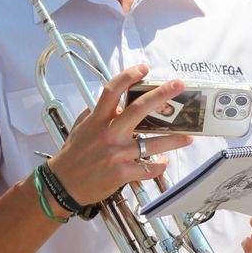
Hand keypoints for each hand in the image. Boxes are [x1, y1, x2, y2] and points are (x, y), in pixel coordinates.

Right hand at [45, 65, 192, 206]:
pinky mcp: (121, 173)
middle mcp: (108, 134)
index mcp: (97, 120)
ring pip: (151, 143)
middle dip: (162, 95)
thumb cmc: (73, 155)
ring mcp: (116, 154)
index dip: (128, 77)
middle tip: (179, 86)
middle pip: (139, 109)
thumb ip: (96, 114)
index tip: (143, 68)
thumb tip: (111, 102)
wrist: (63, 184)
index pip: (111, 91)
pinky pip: (147, 168)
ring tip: (189, 136)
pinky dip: (158, 165)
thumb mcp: (81, 128)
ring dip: (174, 139)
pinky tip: (164, 161)